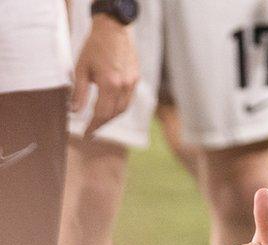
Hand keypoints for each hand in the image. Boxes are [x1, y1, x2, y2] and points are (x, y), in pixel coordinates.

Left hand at [72, 14, 139, 137]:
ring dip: (111, 117)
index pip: (101, 113)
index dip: (93, 126)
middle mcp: (124, 86)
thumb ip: (78, 92)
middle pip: (114, 114)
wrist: (114, 30)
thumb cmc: (95, 47)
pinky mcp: (136, 79)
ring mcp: (133, 83)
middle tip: (91, 129)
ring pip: (124, 109)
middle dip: (102, 124)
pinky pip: (128, 99)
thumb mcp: (81, 69)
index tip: (86, 134)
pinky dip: (119, 106)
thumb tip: (74, 112)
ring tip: (99, 120)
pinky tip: (110, 106)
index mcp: (110, 84)